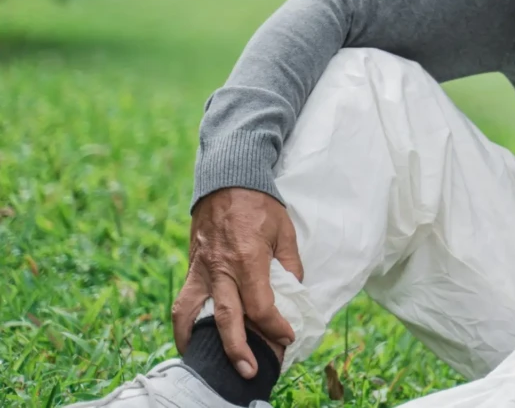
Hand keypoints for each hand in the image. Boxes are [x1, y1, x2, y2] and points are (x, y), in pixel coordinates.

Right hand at [171, 187, 302, 377]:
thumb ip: (290, 264)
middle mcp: (221, 268)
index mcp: (248, 259)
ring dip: (199, 342)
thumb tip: (295, 293)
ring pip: (193, 314)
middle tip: (250, 371)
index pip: (260, 305)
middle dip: (238, 349)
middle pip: (227, 318)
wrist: (228, 180)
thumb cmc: (260, 205)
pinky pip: (183, 301)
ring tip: (208, 364)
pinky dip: (184, 324)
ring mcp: (202, 269)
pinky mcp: (191, 268)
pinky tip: (190, 340)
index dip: (275, 325)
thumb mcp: (285, 231)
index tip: (287, 337)